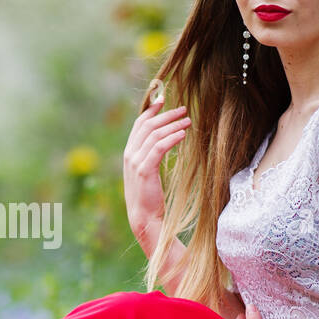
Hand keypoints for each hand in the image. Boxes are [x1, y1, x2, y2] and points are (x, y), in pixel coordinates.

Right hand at [123, 89, 191, 245]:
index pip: (139, 124)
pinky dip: (171, 138)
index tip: (164, 100)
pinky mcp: (144, 170)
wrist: (144, 218)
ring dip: (173, 125)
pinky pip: (159, 148)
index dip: (151, 110)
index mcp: (129, 152)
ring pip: (154, 134)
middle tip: (184, 109)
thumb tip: (164, 141)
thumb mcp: (147, 172)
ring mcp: (135, 162)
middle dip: (166, 114)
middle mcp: (130, 154)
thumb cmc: (149, 197)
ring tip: (188, 121)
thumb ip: (151, 156)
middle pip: (147, 125)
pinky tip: (183, 135)